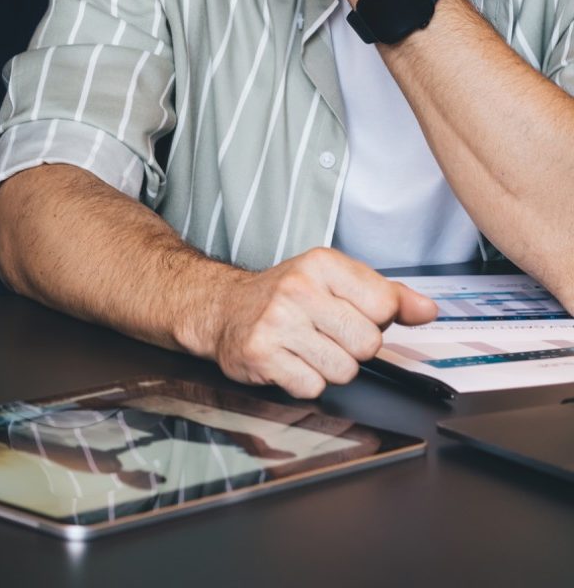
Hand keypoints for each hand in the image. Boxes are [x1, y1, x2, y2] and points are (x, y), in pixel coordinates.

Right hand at [203, 247, 436, 398]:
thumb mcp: (335, 280)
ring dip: (328, 367)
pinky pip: (312, 387)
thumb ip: (387, 294)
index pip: (385, 306)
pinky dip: (304, 381)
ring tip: (305, 347)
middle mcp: (297, 288)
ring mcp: (277, 322)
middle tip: (325, 333)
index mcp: (321, 263)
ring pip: (344, 371)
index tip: (350, 312)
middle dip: (352, 348)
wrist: (224, 308)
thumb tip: (427, 310)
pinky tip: (288, 360)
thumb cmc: (286, 296)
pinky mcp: (262, 354)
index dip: (374, 318)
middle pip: (368, 344)